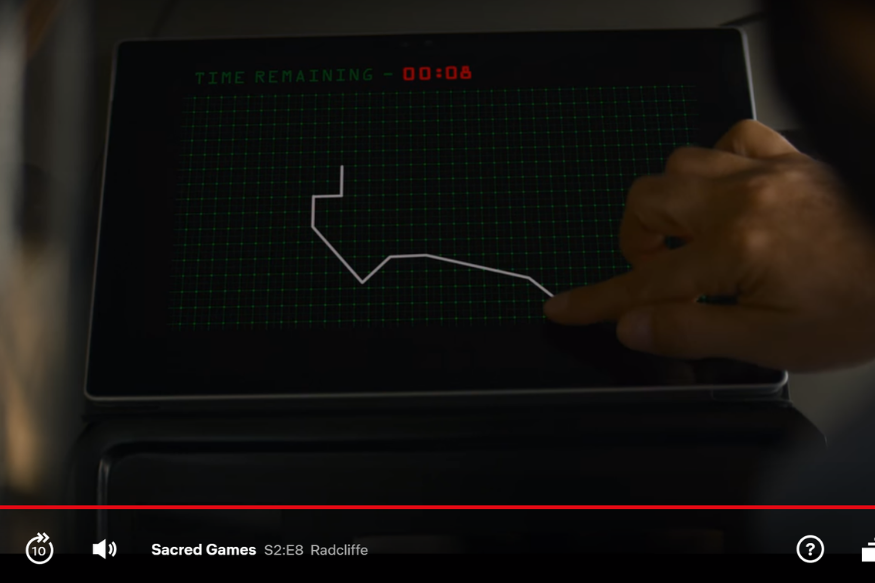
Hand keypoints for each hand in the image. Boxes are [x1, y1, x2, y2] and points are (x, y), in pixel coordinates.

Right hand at [543, 120, 874, 371]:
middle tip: (660, 273)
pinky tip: (725, 191)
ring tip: (690, 236)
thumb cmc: (861, 309)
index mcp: (735, 251)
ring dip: (669, 203)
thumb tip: (632, 327)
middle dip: (637, 242)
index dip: (596, 300)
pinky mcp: (790, 159)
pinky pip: (733, 137)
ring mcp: (765, 173)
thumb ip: (694, 332)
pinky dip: (715, 163)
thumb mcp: (774, 343)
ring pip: (679, 163)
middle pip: (646, 201)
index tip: (563, 307)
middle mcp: (742, 201)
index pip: (644, 282)